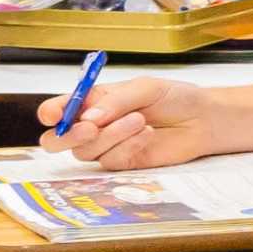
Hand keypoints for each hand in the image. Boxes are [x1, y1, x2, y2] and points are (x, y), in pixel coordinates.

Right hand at [39, 74, 244, 167]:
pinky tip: (147, 135)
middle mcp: (92, 126)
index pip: (57, 110)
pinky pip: (110, 161)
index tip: (54, 114)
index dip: (50, 113)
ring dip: (111, 135)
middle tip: (91, 127)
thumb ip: (116, 101)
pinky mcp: (121, 162)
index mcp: (91, 102)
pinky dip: (127, 146)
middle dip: (69, 135)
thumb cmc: (173, 98)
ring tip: (140, 119)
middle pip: (55, 141)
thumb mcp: (145, 88)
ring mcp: (105, 147)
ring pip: (85, 151)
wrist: (202, 120)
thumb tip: (89, 117)